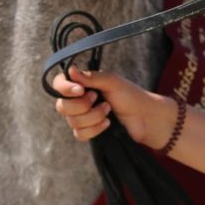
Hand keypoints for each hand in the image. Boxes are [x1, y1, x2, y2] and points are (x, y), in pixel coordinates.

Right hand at [53, 66, 173, 147]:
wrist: (146, 118)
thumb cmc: (131, 95)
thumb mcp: (112, 81)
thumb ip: (90, 77)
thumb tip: (70, 69)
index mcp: (83, 84)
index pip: (59, 84)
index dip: (65, 89)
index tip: (80, 90)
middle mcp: (79, 100)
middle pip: (62, 106)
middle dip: (82, 106)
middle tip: (100, 99)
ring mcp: (83, 117)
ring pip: (72, 122)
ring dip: (93, 117)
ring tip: (109, 110)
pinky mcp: (89, 131)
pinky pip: (80, 135)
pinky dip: (94, 129)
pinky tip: (107, 124)